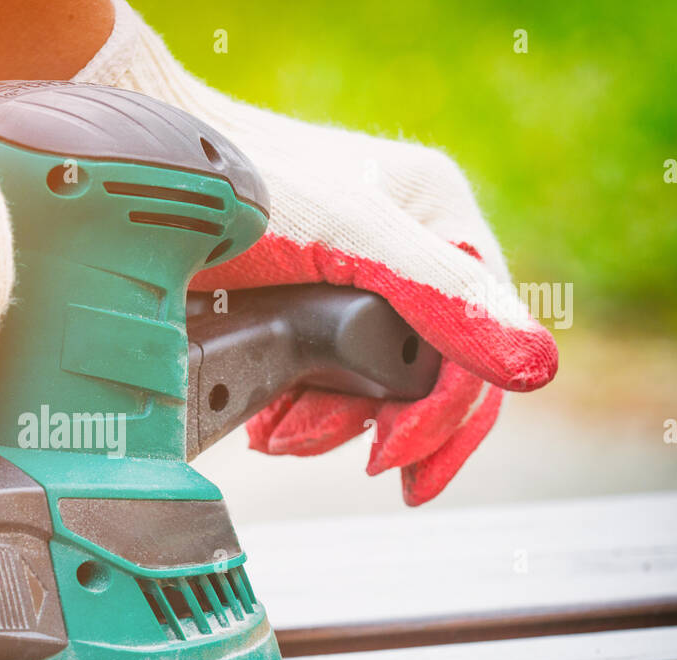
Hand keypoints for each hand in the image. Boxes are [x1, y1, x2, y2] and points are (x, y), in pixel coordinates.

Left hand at [77, 1, 557, 502]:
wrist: (141, 178)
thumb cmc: (238, 187)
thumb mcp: (345, 238)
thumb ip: (439, 295)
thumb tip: (535, 366)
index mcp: (439, 221)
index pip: (481, 343)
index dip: (448, 417)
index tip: (394, 464)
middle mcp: (408, 252)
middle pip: (430, 373)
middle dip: (383, 425)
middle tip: (341, 453)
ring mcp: (357, 283)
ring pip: (376, 386)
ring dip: (331, 424)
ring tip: (280, 430)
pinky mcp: (308, 309)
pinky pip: (330, 380)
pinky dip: (302, 411)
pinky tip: (269, 418)